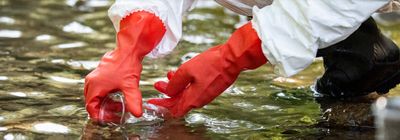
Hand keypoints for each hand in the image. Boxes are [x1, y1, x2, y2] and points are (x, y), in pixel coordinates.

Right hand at [84, 11, 165, 121]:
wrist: (128, 49)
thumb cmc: (127, 65)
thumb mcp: (131, 85)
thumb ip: (133, 101)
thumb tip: (137, 114)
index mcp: (95, 86)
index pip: (90, 107)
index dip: (100, 116)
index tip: (111, 118)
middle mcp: (91, 81)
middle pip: (92, 102)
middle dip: (104, 109)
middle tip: (117, 112)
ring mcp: (94, 77)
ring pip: (96, 96)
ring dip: (106, 102)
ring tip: (120, 105)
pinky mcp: (100, 74)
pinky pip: (99, 89)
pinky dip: (106, 95)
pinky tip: (118, 96)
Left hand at [148, 22, 266, 116]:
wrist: (232, 59)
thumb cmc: (211, 64)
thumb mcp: (186, 71)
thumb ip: (174, 84)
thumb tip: (167, 93)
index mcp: (193, 99)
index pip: (173, 109)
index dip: (161, 106)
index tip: (153, 101)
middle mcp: (200, 100)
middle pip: (179, 101)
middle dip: (167, 92)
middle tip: (158, 84)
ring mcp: (206, 93)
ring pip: (186, 93)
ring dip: (176, 86)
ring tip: (169, 74)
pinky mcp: (211, 86)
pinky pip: (194, 88)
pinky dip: (185, 83)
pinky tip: (182, 72)